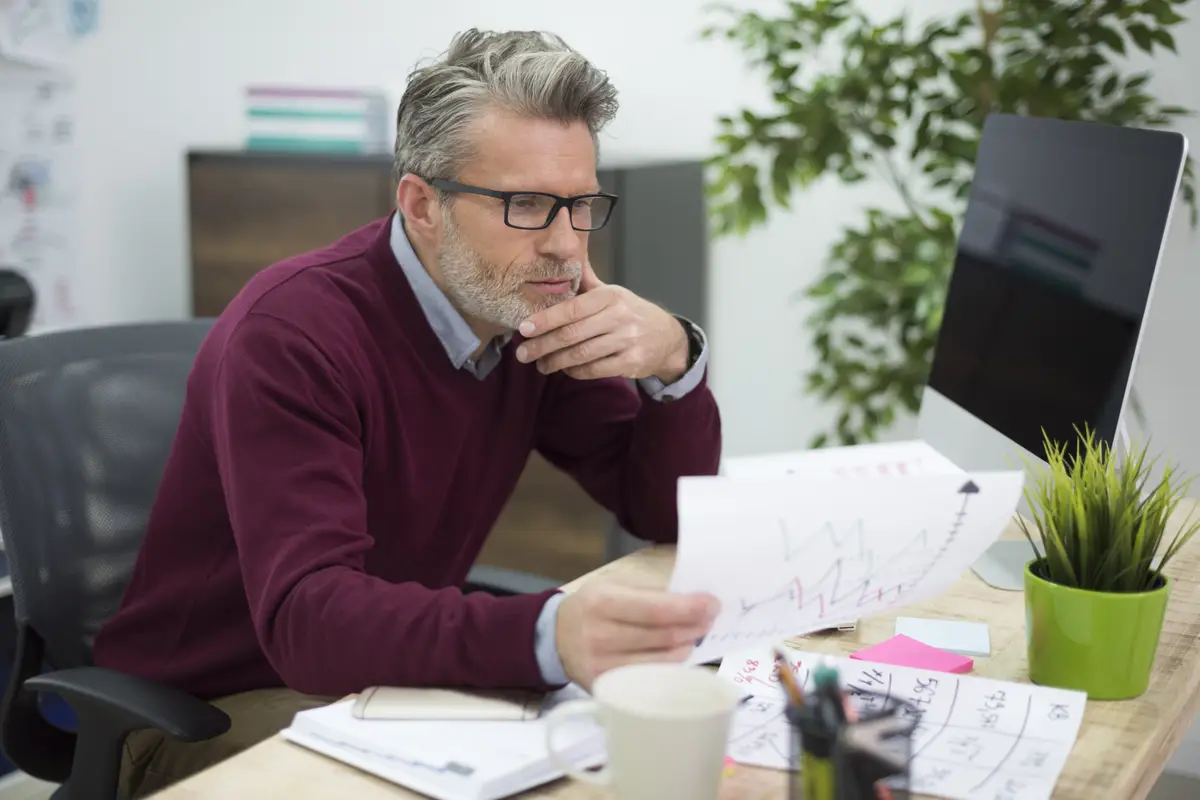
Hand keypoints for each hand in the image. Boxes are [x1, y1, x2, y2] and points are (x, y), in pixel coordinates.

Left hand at [516, 261, 688, 382]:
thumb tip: (564, 255)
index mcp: (610, 296)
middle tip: (523, 354)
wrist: (668, 338)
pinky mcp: (630, 362)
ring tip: (539, 365)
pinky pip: (594, 369)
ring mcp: (626, 340)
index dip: (545, 319)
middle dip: (543, 345)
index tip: (524, 329)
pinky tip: (564, 369)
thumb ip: (586, 281)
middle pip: (572, 334)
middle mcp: (619, 317)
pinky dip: (575, 371)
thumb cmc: (631, 312)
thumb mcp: (612, 292)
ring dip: (555, 362)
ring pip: (581, 354)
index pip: (572, 308)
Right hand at [555, 577, 719, 689]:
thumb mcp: (614, 585)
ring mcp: (602, 666)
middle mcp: (600, 635)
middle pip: (662, 637)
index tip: (712, 603)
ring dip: (686, 648)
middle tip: (710, 619)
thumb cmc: (593, 606)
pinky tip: (676, 654)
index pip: (655, 609)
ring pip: (661, 662)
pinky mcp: (606, 688)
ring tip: (694, 636)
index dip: (688, 608)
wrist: (556, 636)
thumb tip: (692, 600)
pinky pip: (649, 679)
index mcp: (602, 602)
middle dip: (694, 626)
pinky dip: (669, 667)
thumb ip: (650, 591)